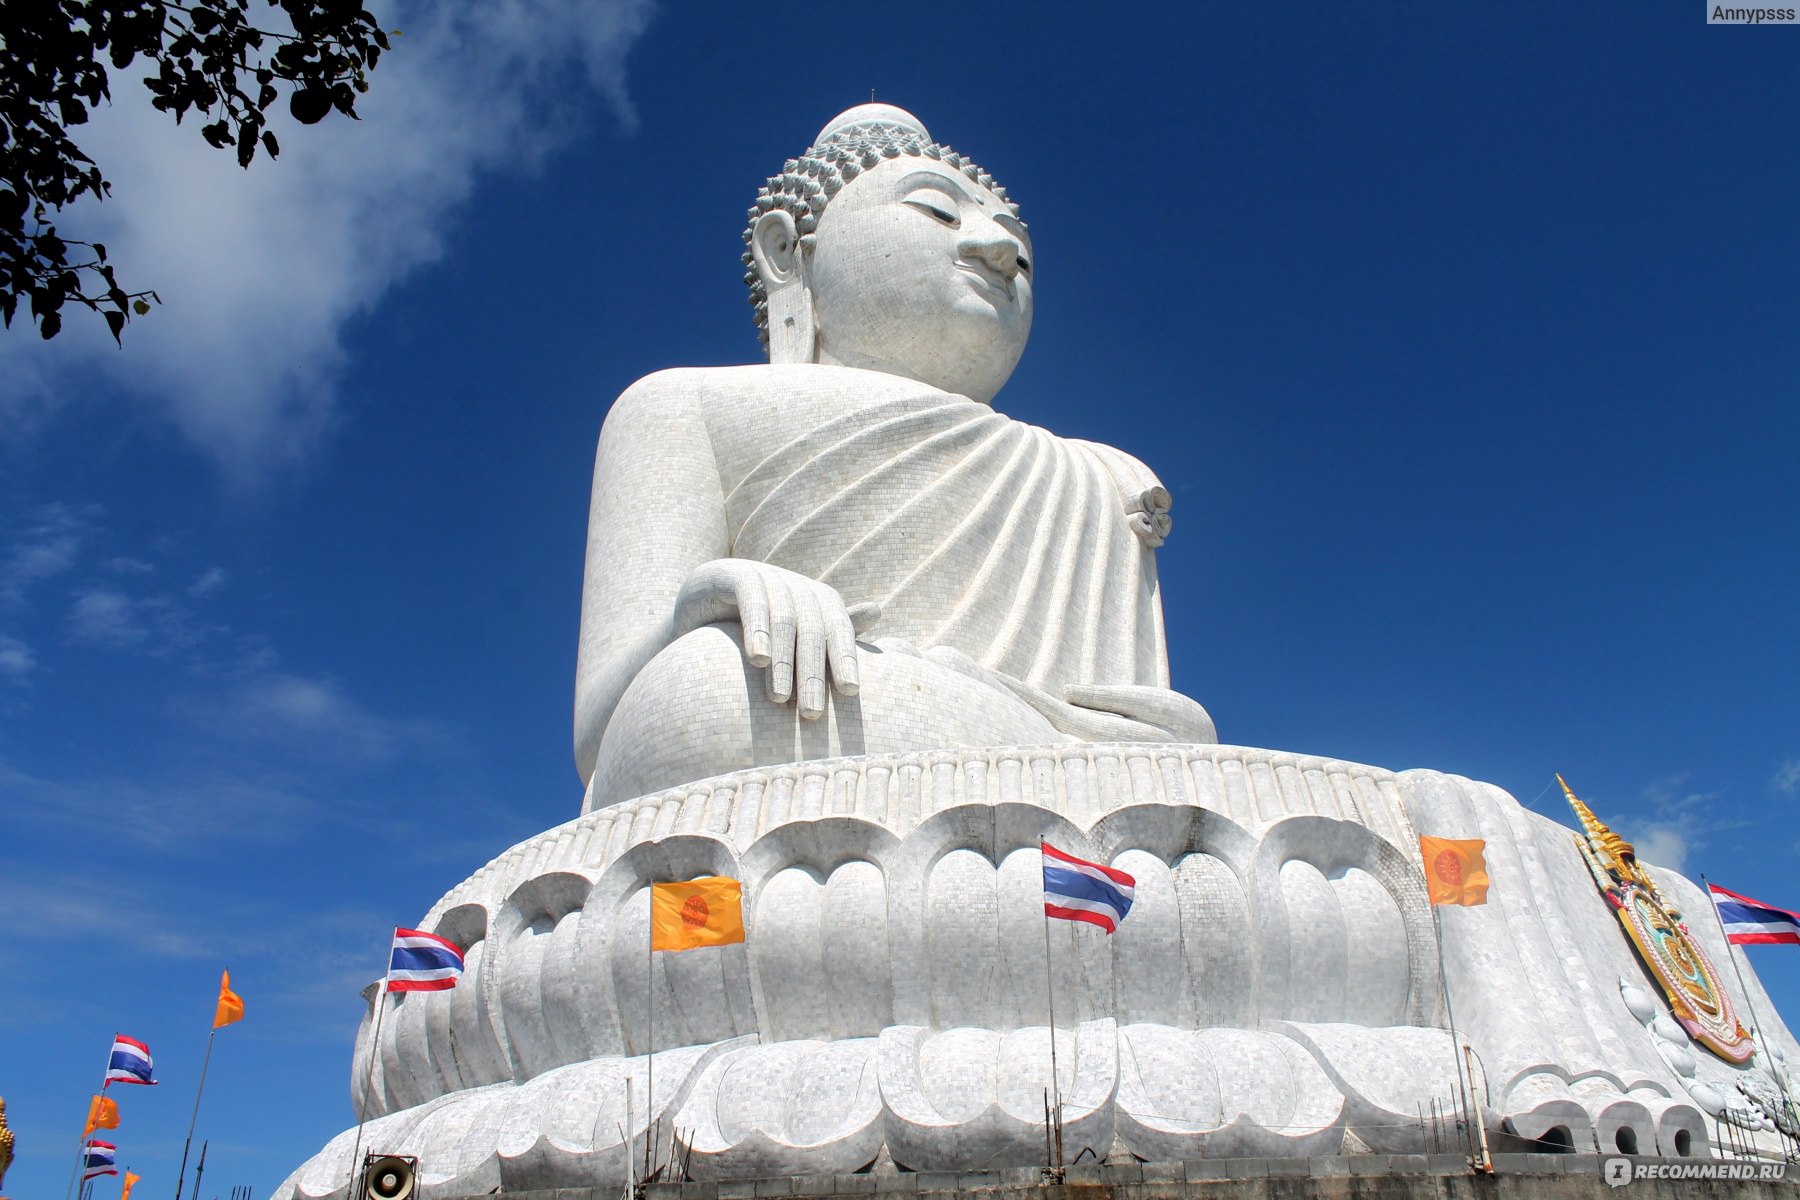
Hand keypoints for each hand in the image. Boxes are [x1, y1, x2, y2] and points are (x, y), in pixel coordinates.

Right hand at [673, 559, 879, 717]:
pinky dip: (757, 629)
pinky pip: (751, 600)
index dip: (845, 657)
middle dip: (814, 672)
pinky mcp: (731, 574)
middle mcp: (795, 584)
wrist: (697, 608)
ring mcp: (764, 575)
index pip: (838, 628)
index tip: (850, 693)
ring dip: (784, 662)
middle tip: (813, 713)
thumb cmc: (754, 630)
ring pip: (784, 619)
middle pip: (813, 628)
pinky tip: (758, 658)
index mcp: (817, 599)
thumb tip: (877, 611)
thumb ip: (831, 630)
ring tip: (781, 700)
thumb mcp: (794, 634)